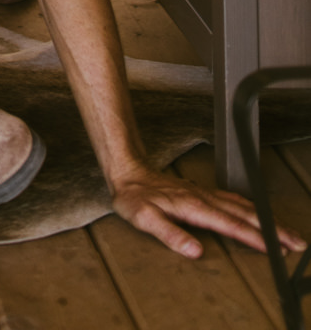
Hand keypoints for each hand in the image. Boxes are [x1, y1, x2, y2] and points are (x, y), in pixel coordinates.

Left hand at [111, 162, 306, 259]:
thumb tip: (195, 251)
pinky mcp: (203, 193)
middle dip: (273, 229)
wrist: (128, 172)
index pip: (232, 225)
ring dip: (266, 220)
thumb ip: (170, 234)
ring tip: (285, 233)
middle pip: (246, 214)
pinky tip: (257, 214)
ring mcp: (205, 193)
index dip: (256, 238)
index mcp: (195, 207)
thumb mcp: (144, 218)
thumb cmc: (134, 196)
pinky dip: (252, 209)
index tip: (276, 250)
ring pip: (243, 206)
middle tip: (296, 243)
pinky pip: (234, 200)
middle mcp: (204, 198)